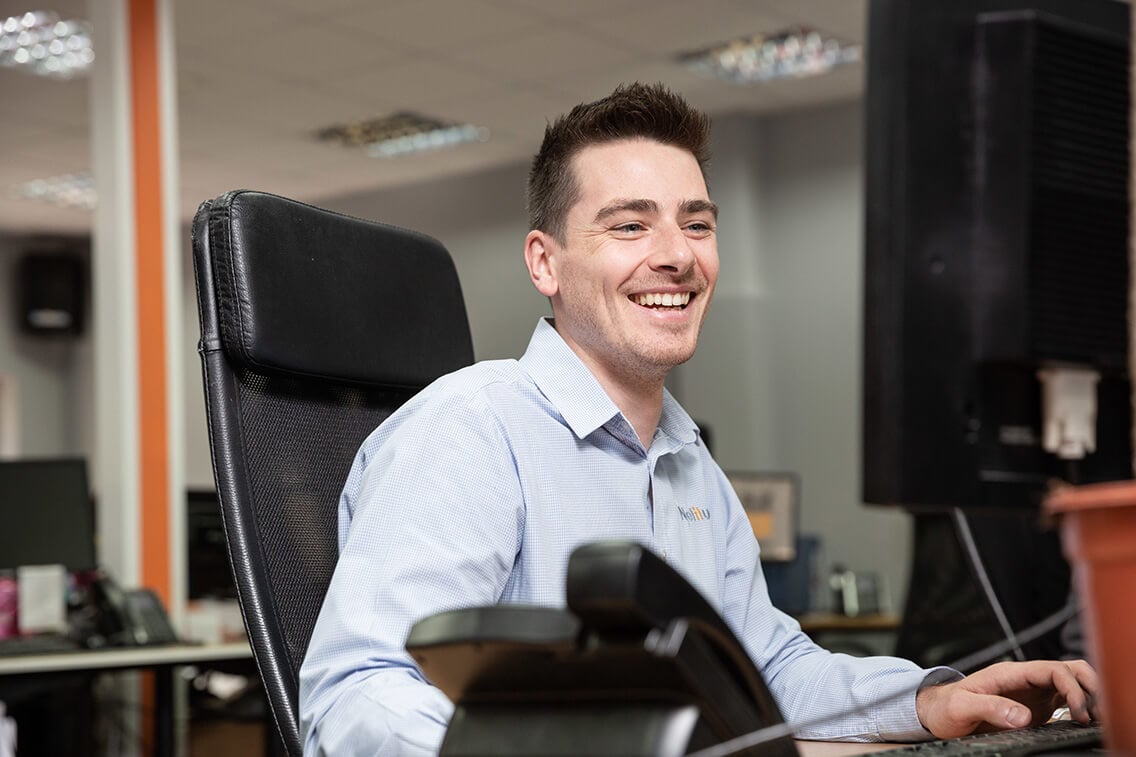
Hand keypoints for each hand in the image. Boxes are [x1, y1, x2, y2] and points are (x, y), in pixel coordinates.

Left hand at [915, 660, 1099, 738]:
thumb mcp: (961, 707)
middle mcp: (1023, 679)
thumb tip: (1022, 717)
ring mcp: (1031, 691)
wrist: (938, 713)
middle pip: (1068, 670)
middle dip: (1089, 686)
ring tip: (1094, 718)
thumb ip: (990, 708)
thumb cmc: (945, 707)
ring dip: (1087, 695)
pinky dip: (1080, 706)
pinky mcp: (1034, 705)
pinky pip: (1065, 698)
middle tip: (1094, 714)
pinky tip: (1083, 721)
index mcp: (1008, 674)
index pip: (1051, 669)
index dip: (1071, 687)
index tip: (1078, 711)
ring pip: (1070, 682)